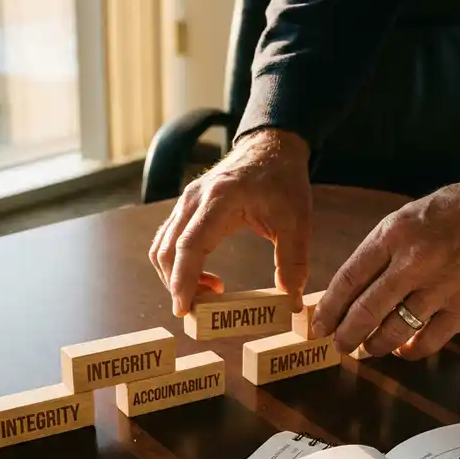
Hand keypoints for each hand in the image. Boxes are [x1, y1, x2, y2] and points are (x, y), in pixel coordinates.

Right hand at [149, 128, 311, 315]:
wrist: (271, 146)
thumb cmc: (283, 181)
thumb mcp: (297, 221)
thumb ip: (293, 261)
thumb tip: (290, 300)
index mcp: (220, 200)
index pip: (189, 246)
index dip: (183, 281)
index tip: (183, 308)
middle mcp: (194, 200)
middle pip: (167, 251)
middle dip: (176, 286)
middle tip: (200, 312)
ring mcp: (186, 202)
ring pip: (162, 247)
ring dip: (176, 277)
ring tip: (209, 293)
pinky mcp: (186, 207)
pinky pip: (168, 240)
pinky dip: (178, 264)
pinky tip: (206, 277)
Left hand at [311, 174, 459, 358]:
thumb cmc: (452, 213)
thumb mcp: (406, 218)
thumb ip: (380, 251)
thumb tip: (353, 290)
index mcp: (393, 235)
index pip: (349, 278)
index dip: (330, 307)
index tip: (320, 325)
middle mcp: (413, 262)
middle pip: (366, 310)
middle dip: (346, 335)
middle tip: (339, 346)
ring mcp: (440, 287)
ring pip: (394, 330)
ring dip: (375, 345)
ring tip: (368, 348)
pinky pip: (429, 341)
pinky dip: (410, 351)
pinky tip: (403, 349)